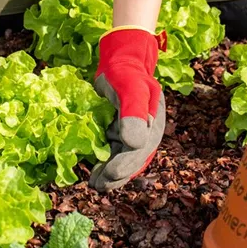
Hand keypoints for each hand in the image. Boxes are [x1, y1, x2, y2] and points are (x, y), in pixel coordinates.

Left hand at [90, 27, 166, 191]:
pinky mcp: (121, 132)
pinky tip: (94, 169)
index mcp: (152, 126)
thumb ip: (133, 114)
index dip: (123, 167)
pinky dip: (106, 162)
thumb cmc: (126, 73)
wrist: (121, 61)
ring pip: (122, 160)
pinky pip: (115, 152)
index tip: (107, 175)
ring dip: (110, 174)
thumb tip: (134, 144)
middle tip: (96, 186)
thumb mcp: (131, 89)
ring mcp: (134, 134)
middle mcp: (146, 134)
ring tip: (94, 183)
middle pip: (131, 161)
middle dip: (115, 176)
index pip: (137, 153)